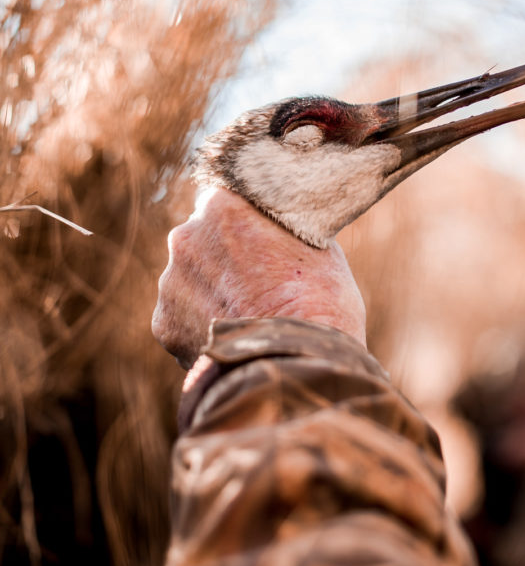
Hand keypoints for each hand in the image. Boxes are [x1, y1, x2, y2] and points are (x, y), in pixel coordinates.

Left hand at [153, 187, 366, 367]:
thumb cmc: (319, 300)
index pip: (224, 200)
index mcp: (223, 204)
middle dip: (225, 257)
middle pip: (202, 239)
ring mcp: (170, 281)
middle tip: (259, 282)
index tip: (260, 239)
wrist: (297, 364)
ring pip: (191, 280)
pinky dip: (201, 327)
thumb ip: (281, 228)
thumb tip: (280, 227)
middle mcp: (186, 235)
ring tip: (248, 317)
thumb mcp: (316, 243)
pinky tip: (233, 337)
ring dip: (212, 293)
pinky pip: (182, 319)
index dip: (243, 221)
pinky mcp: (163, 323)